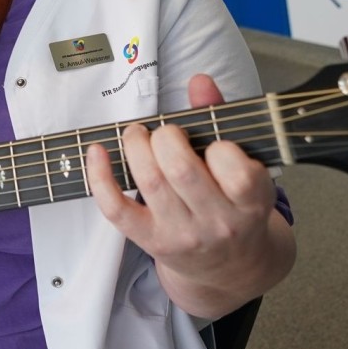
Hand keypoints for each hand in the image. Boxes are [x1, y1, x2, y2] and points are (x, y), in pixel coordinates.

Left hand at [85, 73, 291, 317]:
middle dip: (166, 138)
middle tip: (165, 134)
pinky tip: (96, 151)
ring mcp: (183, 235)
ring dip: (135, 146)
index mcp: (251, 201)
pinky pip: (117, 210)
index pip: (235, 169)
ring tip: (137, 135)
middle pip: (180, 169)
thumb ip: (221, 118)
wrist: (232, 268)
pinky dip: (100, 177)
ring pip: (149, 182)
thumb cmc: (236, 203)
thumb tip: (199, 80)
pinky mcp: (152, 242)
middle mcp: (218, 222)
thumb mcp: (244, 166)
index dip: (219, 147)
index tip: (212, 144)